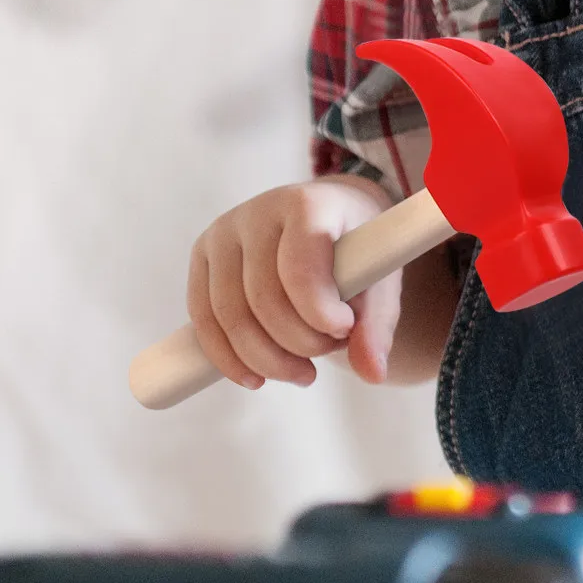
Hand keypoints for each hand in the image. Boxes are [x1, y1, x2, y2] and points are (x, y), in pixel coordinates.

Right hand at [186, 177, 398, 389]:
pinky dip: (229, 358)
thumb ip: (377, 326)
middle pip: (264, 298)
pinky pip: (203, 319)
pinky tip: (258, 378)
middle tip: (328, 353)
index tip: (345, 331)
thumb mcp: (380, 281)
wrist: (331, 218)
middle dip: (299, 343)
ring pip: (230, 315)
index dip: (319, 312)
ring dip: (266, 360)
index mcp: (309, 205)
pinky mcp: (202, 255)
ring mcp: (224, 232)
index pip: (301, 267)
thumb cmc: (358, 251)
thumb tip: (373, 374)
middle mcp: (259, 212)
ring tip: (303, 373)